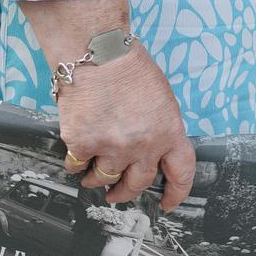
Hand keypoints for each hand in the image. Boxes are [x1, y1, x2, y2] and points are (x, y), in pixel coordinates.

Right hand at [21, 0, 196, 212]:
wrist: (96, 52)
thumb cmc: (129, 67)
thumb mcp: (162, 98)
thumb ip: (161, 128)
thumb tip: (154, 150)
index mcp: (168, 133)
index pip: (181, 174)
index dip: (175, 194)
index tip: (166, 203)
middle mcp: (142, 146)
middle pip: (137, 184)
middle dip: (126, 193)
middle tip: (117, 194)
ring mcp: (111, 148)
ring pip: (103, 179)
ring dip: (96, 180)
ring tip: (90, 175)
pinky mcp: (82, 144)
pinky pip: (76, 165)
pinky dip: (75, 162)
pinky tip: (75, 153)